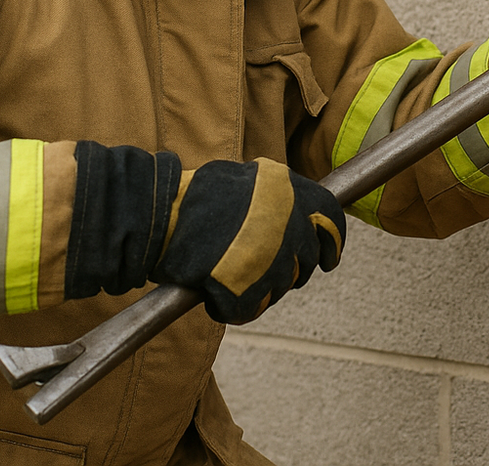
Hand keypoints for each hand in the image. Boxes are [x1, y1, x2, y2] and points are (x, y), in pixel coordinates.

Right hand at [153, 158, 344, 323]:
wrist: (156, 216)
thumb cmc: (190, 198)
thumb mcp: (241, 181)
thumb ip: (272, 198)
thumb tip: (297, 218)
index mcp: (286, 188)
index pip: (330, 217)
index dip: (332, 242)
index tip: (328, 258)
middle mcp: (286, 221)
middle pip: (305, 259)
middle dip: (287, 268)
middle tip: (256, 266)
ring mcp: (270, 257)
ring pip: (280, 286)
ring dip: (259, 286)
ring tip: (226, 272)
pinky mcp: (247, 288)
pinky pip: (249, 308)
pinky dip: (232, 306)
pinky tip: (212, 291)